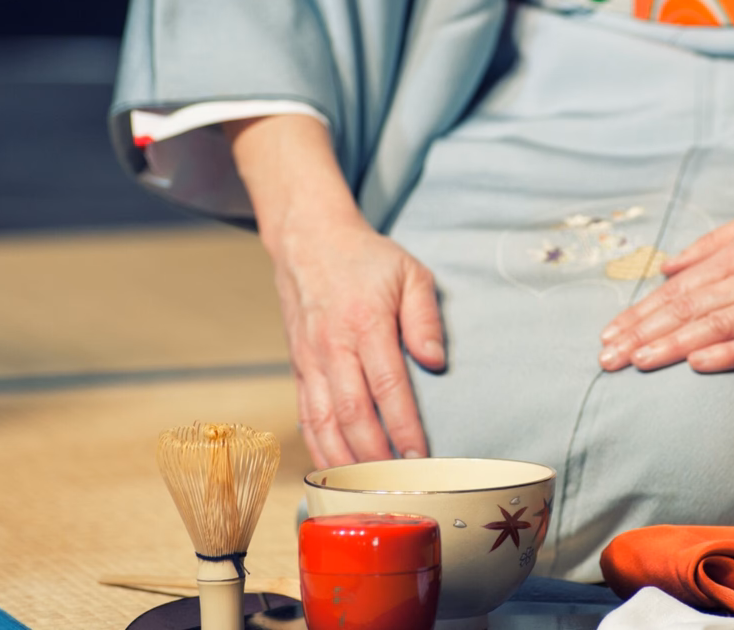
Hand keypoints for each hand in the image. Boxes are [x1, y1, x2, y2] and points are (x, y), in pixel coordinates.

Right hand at [226, 114, 445, 468]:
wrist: (308, 241)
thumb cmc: (366, 259)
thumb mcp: (410, 272)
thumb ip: (426, 317)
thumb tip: (435, 362)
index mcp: (365, 323)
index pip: (388, 386)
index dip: (404, 427)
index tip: (421, 456)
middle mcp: (332, 347)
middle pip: (352, 414)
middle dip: (375, 457)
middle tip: (399, 486)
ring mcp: (310, 361)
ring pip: (323, 423)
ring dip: (345, 462)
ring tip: (368, 491)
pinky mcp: (298, 369)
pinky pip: (306, 417)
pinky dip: (319, 448)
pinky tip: (335, 471)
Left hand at [597, 201, 733, 372]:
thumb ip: (711, 244)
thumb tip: (667, 266)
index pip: (678, 291)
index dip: (641, 314)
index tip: (610, 334)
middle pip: (688, 309)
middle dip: (643, 334)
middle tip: (607, 357)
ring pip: (717, 326)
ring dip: (672, 345)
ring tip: (637, 361)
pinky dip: (730, 353)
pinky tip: (698, 363)